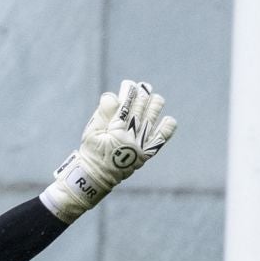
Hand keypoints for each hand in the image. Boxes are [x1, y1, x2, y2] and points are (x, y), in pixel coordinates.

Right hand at [41, 79, 177, 222]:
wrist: (96, 177)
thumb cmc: (91, 153)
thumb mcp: (91, 133)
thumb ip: (102, 114)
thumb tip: (111, 95)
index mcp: (116, 131)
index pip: (125, 107)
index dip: (128, 93)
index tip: (129, 84)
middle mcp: (131, 137)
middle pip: (140, 111)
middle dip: (142, 97)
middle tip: (145, 86)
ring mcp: (140, 145)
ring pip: (151, 121)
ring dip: (155, 108)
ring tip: (157, 98)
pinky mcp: (146, 154)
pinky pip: (160, 140)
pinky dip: (166, 129)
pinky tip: (169, 119)